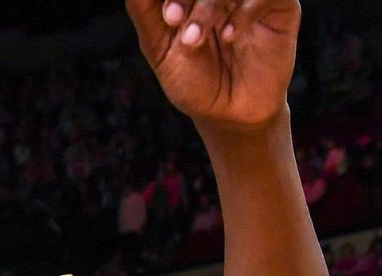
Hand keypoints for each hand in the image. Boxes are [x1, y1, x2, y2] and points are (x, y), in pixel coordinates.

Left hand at [127, 0, 298, 130]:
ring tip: (192, 41)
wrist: (229, 112)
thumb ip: (145, 12)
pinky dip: (245, 12)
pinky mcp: (282, 7)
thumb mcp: (159, 47)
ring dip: (208, 7)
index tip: (164, 16)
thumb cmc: (191, 79)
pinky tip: (229, 36)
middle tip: (172, 20)